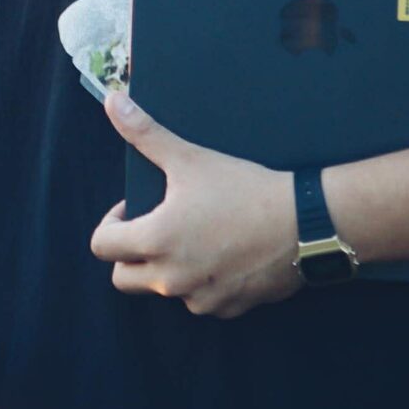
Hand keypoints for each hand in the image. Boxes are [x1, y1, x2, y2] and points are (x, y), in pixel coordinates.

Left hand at [88, 90, 299, 317]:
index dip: (110, 224)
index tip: (133, 208)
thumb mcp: (189, 158)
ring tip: (191, 238)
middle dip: (129, 255)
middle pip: (123, 278)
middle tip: (153, 228)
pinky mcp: (229, 308)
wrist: (307, 224)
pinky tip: (220, 256)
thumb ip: (144, 133)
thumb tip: (112, 101)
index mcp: (155, 242)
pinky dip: (201, 283)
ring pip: (163, 290)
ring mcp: (201, 298)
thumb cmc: (245, 190)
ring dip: (166, 270)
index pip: (100, 246)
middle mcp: (172, 279)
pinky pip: (200, 301)